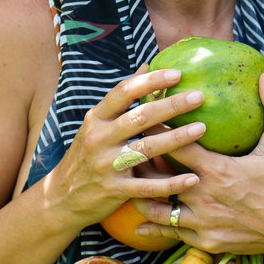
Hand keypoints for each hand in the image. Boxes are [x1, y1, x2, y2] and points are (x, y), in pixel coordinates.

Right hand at [47, 65, 206, 228]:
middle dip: (171, 105)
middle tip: (199, 97)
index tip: (177, 74)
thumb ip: (122, 98)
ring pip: (147, 149)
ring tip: (201, 128)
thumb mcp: (96, 123)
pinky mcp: (115, 190)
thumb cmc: (86, 155)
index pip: (124, 92)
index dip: (151, 81)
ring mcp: (106, 165)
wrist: (61, 198)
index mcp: (96, 119)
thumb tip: (146, 65)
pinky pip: (147, 187)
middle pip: (140, 117)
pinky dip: (171, 183)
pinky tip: (193, 178)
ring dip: (177, 138)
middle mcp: (99, 139)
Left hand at [131, 70, 263, 255]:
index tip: (142, 116)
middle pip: (157, 177)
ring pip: (156, 209)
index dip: (156, 129)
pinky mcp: (205, 241)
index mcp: (217, 170)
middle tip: (125, 149)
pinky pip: (171, 233)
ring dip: (142, 194)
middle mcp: (203, 196)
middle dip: (140, 162)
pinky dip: (154, 226)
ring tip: (130, 181)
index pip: (175, 145)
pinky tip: (140, 221)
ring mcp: (203, 221)